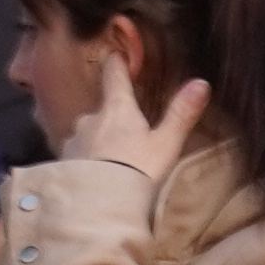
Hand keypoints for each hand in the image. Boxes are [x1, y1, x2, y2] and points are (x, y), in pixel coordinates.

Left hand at [63, 65, 209, 180]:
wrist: (99, 209)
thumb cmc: (137, 172)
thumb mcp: (165, 145)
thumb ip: (181, 114)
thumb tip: (201, 83)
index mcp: (117, 109)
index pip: (114, 76)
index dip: (116, 64)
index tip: (116, 54)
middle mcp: (89, 119)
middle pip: (101, 110)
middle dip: (110, 118)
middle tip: (124, 133)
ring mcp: (73, 142)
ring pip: (86, 135)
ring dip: (96, 143)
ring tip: (109, 162)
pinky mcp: (63, 165)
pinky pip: (75, 158)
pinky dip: (84, 164)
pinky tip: (93, 179)